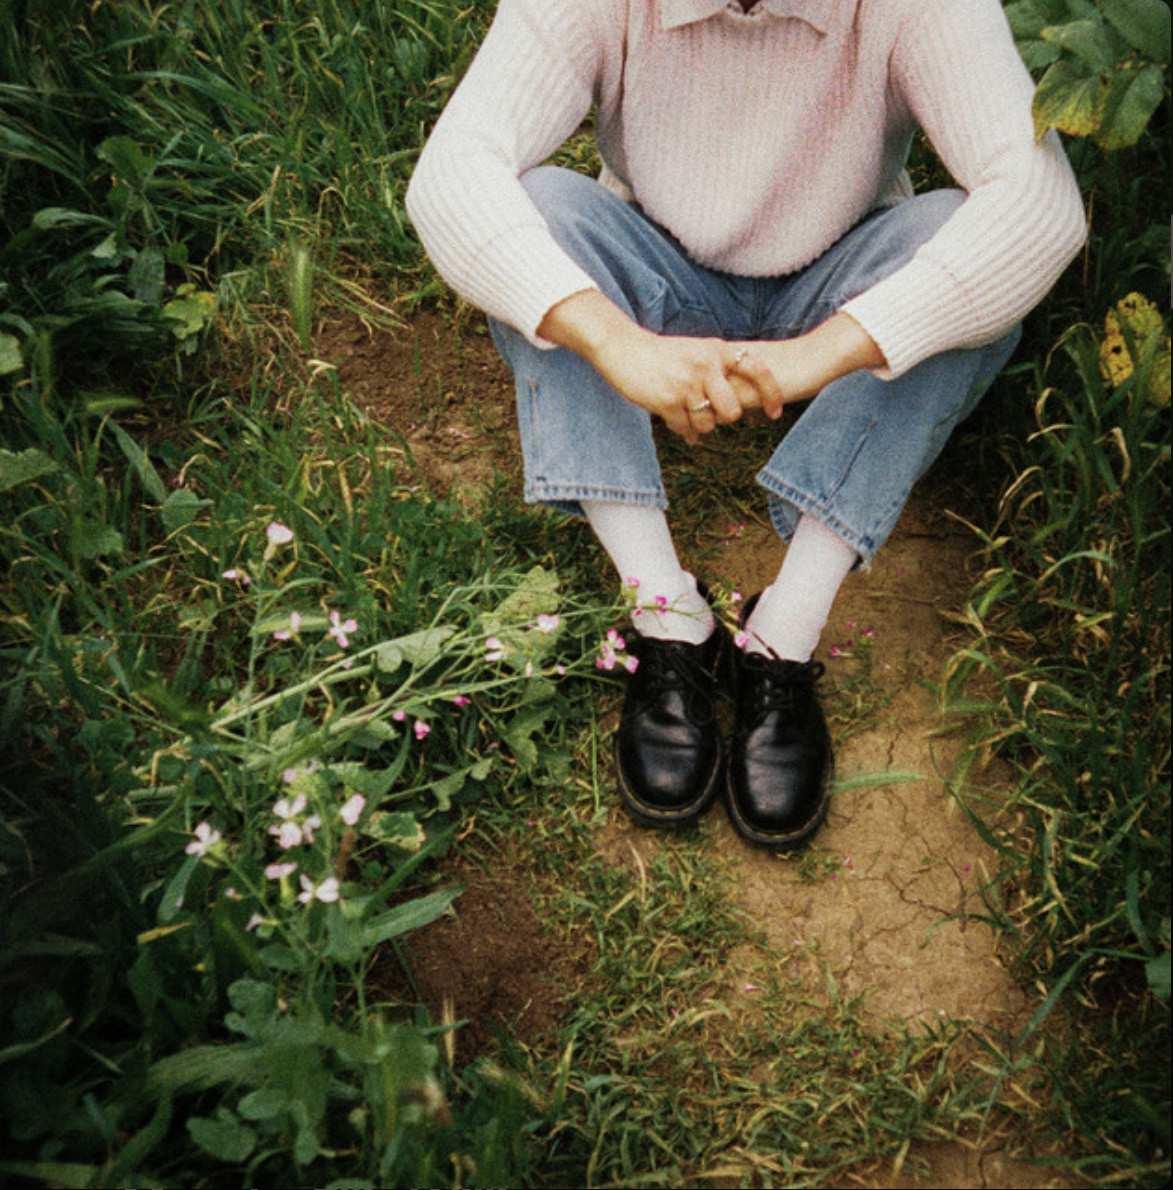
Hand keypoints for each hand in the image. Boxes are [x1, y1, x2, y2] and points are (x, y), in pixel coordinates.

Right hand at [591, 329, 774, 443]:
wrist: (624, 348)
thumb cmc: (663, 354)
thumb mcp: (697, 350)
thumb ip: (719, 369)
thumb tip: (740, 404)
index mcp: (717, 351)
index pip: (758, 371)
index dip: (772, 394)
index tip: (775, 412)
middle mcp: (706, 367)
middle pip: (733, 411)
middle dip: (723, 418)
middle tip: (711, 413)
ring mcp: (686, 385)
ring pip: (708, 424)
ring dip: (699, 425)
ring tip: (687, 413)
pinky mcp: (667, 401)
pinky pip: (685, 428)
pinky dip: (682, 429)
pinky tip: (675, 421)